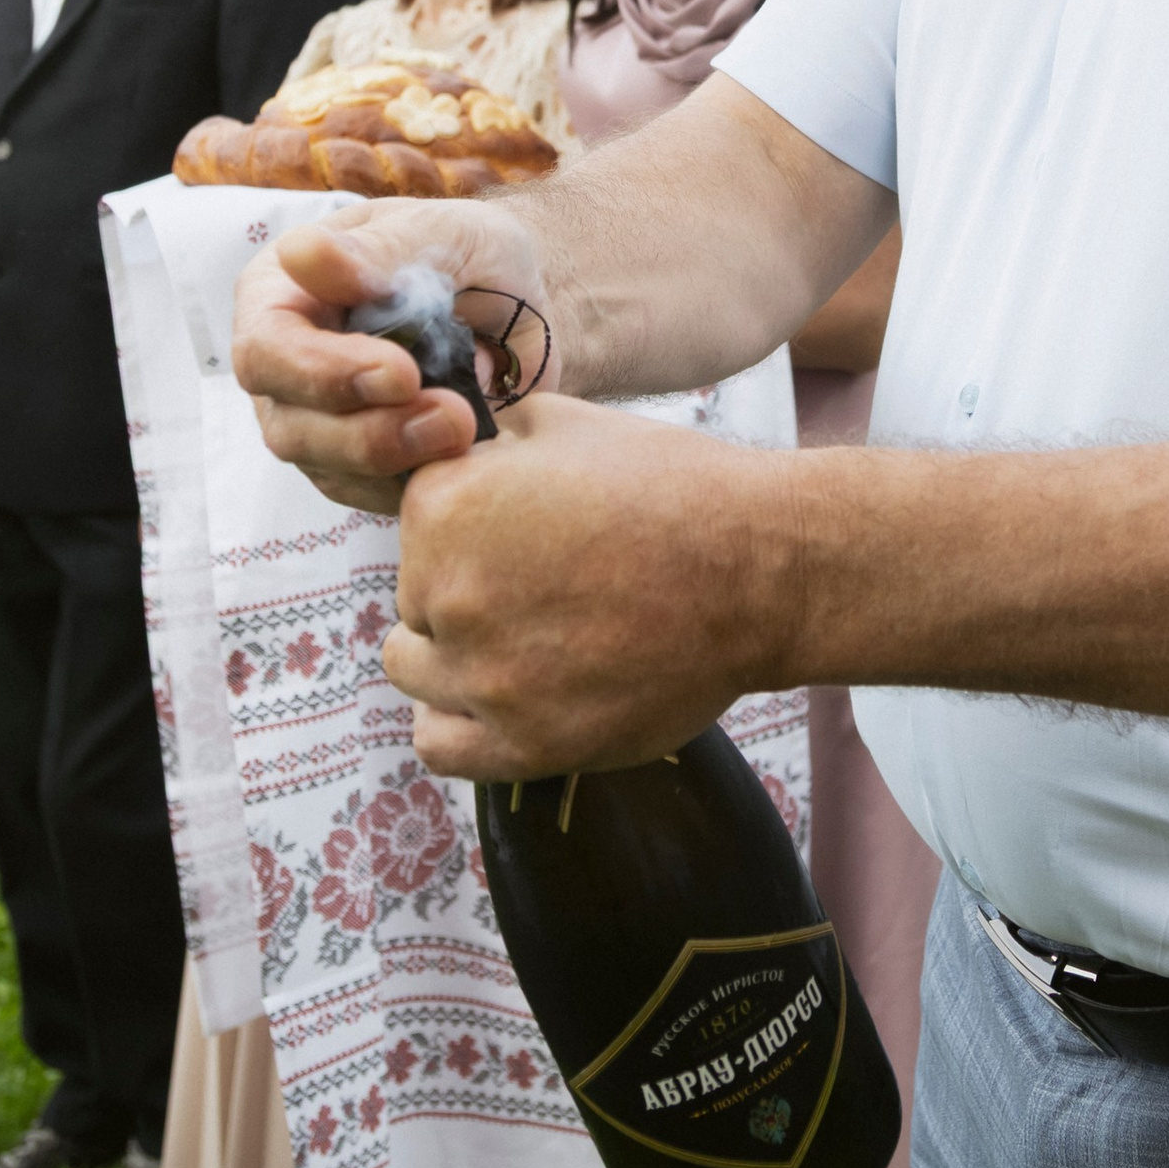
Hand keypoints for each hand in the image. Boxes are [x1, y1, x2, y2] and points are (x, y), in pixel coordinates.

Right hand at [231, 202, 556, 514]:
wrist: (522, 301)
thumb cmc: (470, 250)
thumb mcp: (441, 230)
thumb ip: (379, 250)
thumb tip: (304, 256)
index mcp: (282, 292)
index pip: (267, 346)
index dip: (323, 370)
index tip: (402, 373)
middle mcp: (285, 363)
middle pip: (288, 425)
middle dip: (368, 431)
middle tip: (452, 416)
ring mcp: (316, 421)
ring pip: (328, 468)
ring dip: (399, 459)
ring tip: (466, 429)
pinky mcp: (358, 466)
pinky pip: (371, 495)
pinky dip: (417, 481)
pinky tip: (463, 450)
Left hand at [385, 394, 793, 780]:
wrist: (755, 569)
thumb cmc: (671, 486)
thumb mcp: (570, 423)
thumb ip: (495, 436)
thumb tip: (461, 443)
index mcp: (444, 509)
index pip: (415, 518)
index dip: (467, 515)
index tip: (518, 526)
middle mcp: (444, 594)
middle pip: (414, 594)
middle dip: (463, 581)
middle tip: (538, 578)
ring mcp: (482, 677)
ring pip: (413, 668)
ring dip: (451, 650)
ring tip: (518, 635)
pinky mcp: (522, 744)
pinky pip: (438, 742)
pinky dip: (456, 719)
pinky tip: (500, 692)